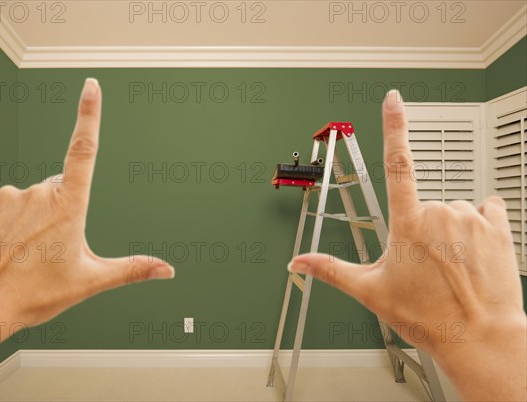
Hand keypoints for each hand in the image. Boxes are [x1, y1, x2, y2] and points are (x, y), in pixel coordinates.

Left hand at [0, 79, 173, 398]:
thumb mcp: (89, 281)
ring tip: (21, 252)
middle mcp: (38, 193)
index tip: (91, 87)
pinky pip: (0, 203)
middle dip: (58, 210)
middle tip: (47, 248)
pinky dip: (3, 220)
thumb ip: (131, 269)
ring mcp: (6, 194)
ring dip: (29, 218)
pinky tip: (0, 244)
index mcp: (68, 206)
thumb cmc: (32, 294)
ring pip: (28, 198)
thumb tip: (167, 270)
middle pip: (57, 189)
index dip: (89, 115)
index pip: (83, 150)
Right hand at [288, 90, 525, 400]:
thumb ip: (331, 269)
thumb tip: (298, 263)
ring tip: (449, 265)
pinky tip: (473, 251)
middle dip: (420, 226)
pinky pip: (486, 208)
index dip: (393, 126)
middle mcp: (440, 213)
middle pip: (423, 202)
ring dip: (448, 229)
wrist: (480, 338)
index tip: (394, 100)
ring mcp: (471, 218)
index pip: (396, 163)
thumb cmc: (427, 316)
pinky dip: (478, 224)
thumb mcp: (371, 291)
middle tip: (424, 263)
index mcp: (407, 224)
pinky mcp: (498, 227)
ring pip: (452, 209)